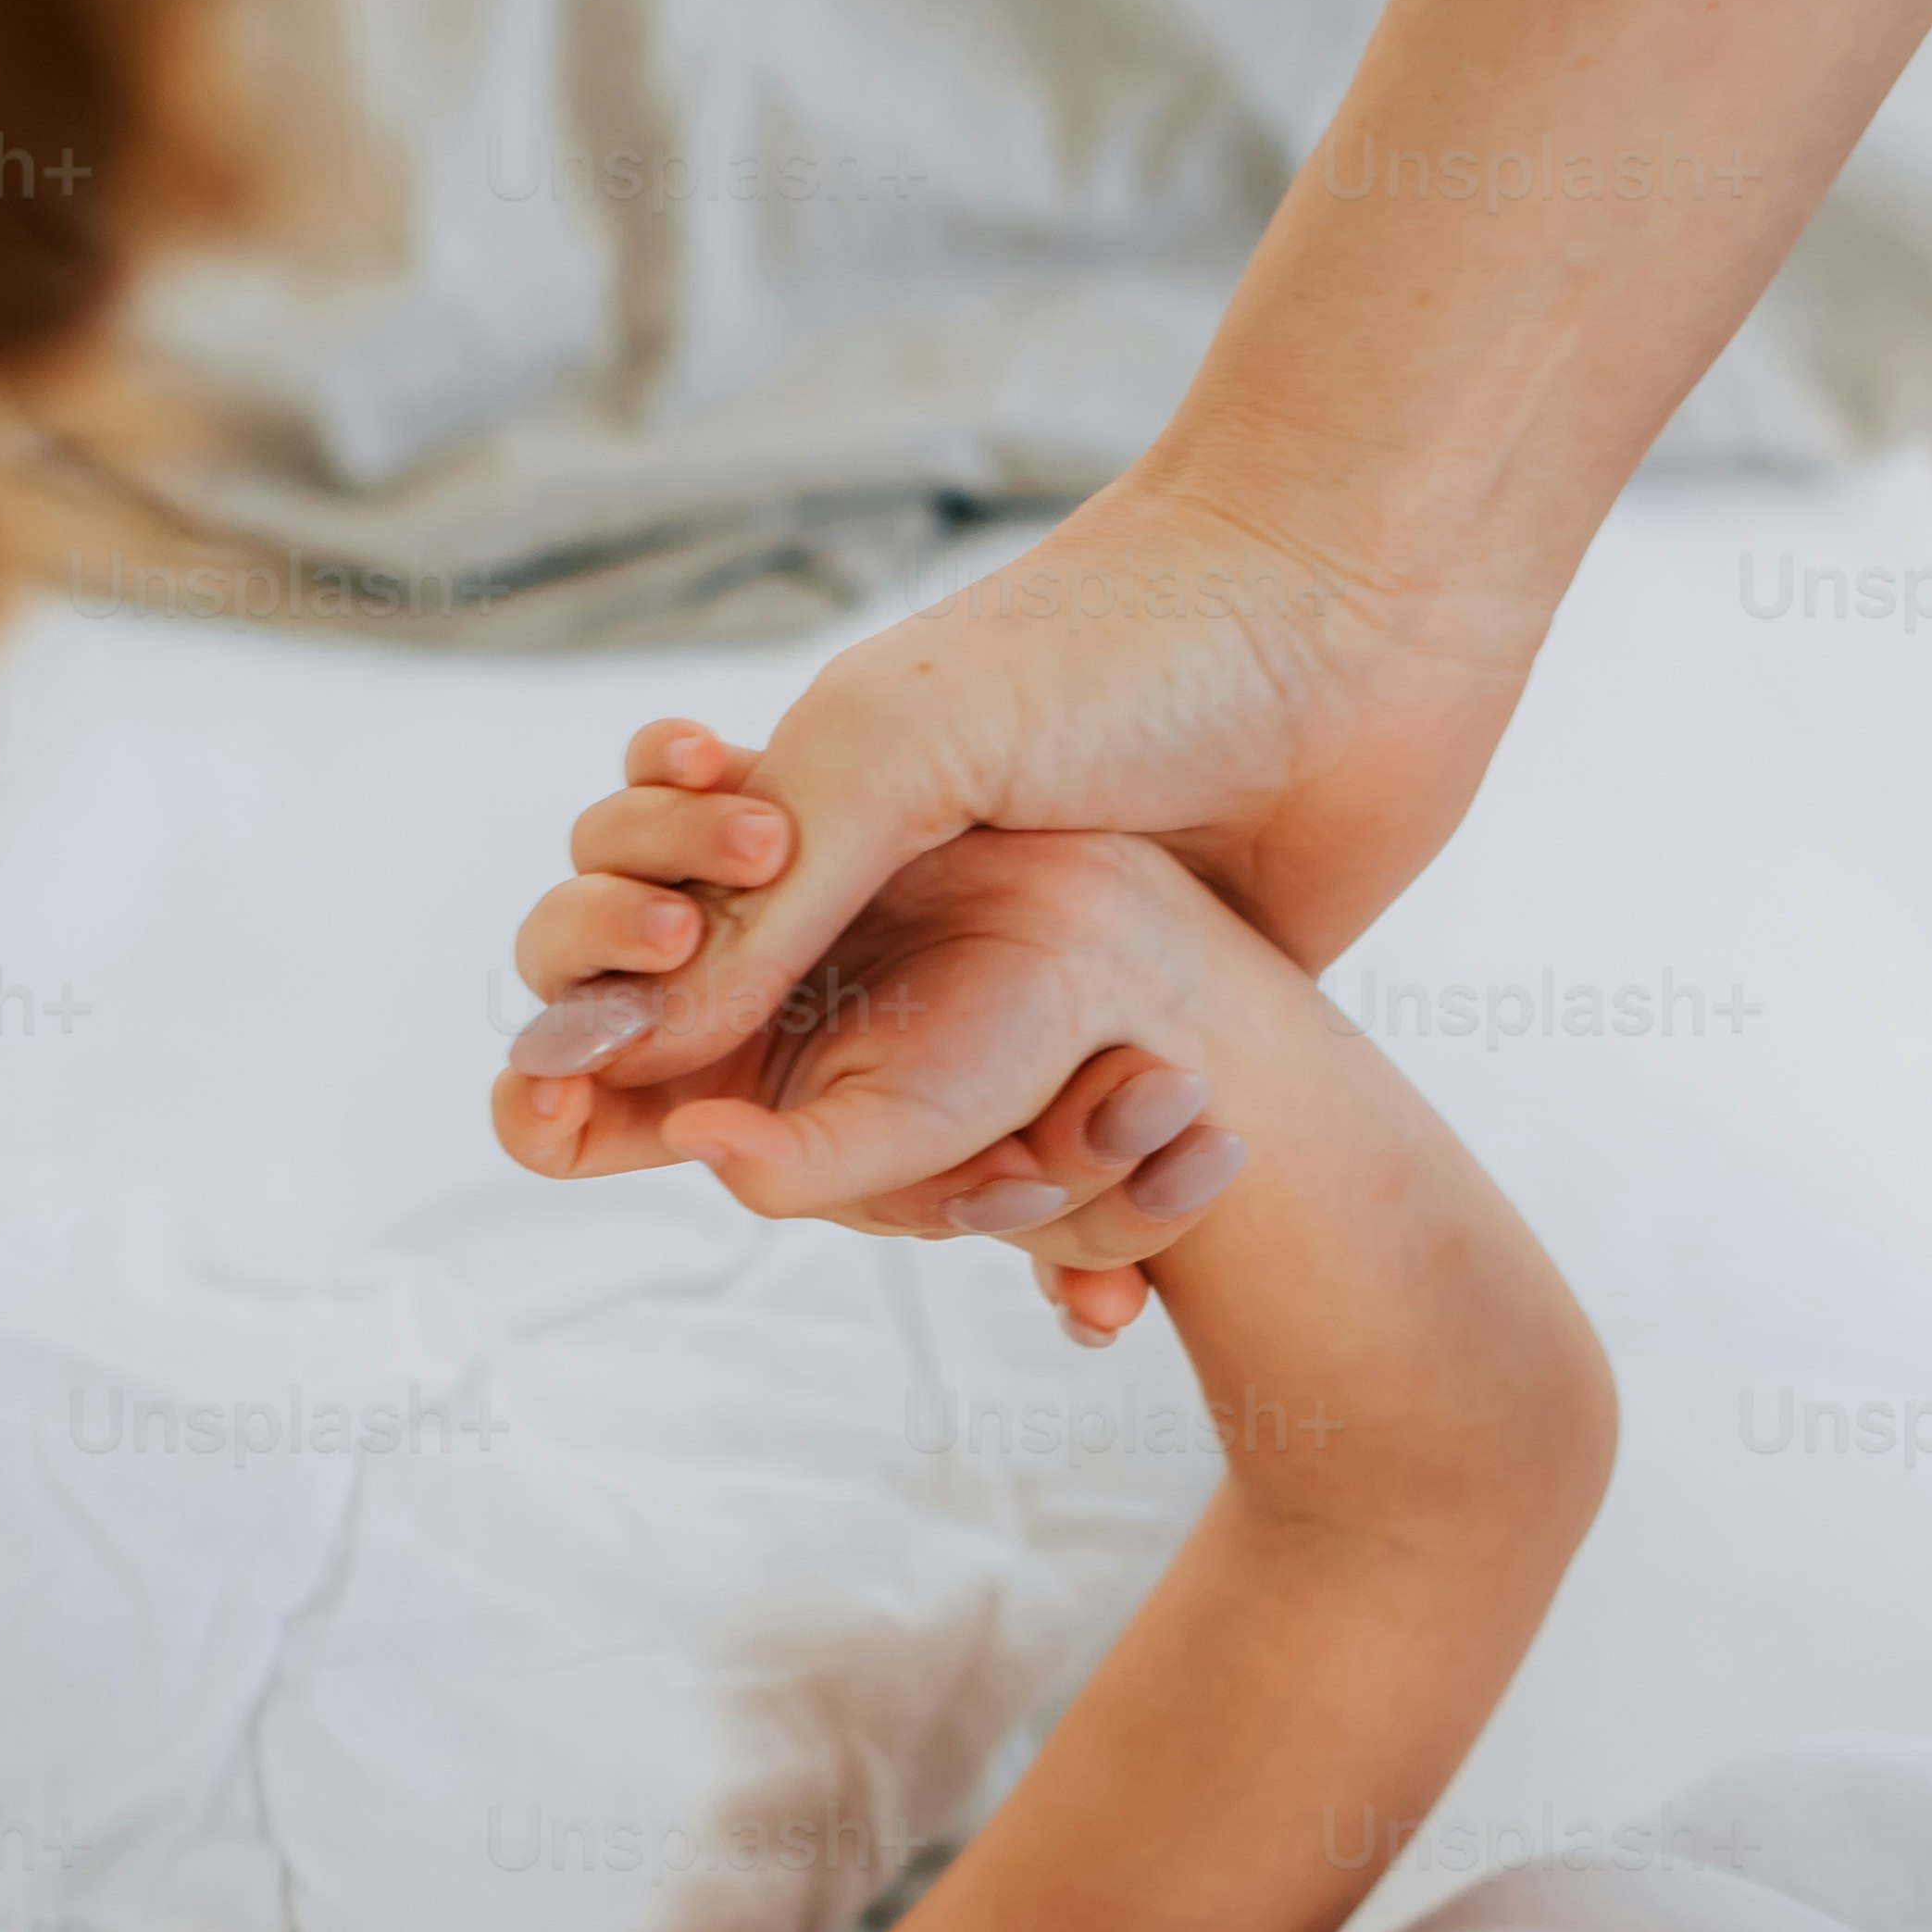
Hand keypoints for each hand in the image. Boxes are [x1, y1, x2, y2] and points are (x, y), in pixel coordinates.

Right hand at [496, 454, 1538, 1231]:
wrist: (1360, 616)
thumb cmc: (1123, 647)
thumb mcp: (908, 749)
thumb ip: (770, 894)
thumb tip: (634, 1048)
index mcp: (797, 820)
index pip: (627, 950)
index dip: (576, 1034)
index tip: (571, 1101)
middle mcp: (886, 910)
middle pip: (754, 1086)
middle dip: (775, 1150)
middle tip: (819, 1151)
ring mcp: (1011, 981)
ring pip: (920, 1164)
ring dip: (950, 1214)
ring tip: (1013, 1208)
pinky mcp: (1135, 1034)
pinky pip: (1076, 1186)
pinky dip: (1081, 1261)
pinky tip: (1101, 1315)